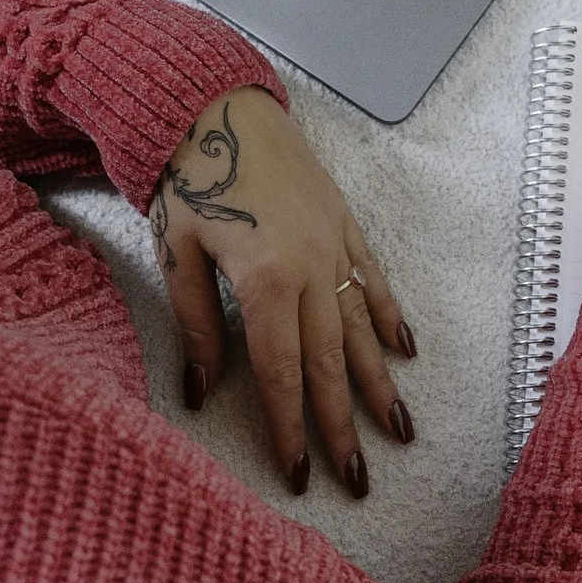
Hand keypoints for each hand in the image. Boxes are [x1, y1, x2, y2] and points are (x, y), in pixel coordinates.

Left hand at [151, 88, 413, 497]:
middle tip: (359, 480)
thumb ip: (197, 324)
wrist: (214, 102)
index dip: (290, 427)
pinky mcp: (344, 221)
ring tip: (400, 431)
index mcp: (264, 279)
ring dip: (380, 383)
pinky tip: (405, 351)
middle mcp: (310, 266)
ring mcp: (334, 242)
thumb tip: (202, 392)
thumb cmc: (186, 178)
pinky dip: (390, 315)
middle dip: (343, 425)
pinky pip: (372, 277)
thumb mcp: (176, 252)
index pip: (281, 372)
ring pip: (362, 326)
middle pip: (330, 361)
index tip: (301, 475)